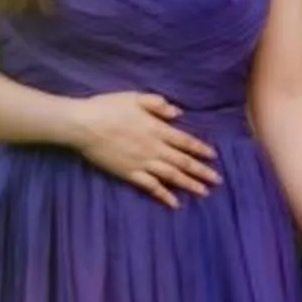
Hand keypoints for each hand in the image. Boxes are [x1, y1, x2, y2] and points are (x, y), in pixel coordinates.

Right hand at [67, 92, 219, 207]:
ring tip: (203, 192)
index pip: (184, 141)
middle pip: (182, 161)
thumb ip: (158, 104)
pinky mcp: (129, 174)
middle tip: (217, 181)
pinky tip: (174, 203)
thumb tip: (178, 113)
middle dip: (201, 171)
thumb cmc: (108, 107)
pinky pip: (151, 187)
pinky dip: (164, 195)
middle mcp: (153, 148)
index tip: (213, 157)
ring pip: (171, 176)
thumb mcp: (135, 97)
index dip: (200, 149)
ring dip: (189, 184)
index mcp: (156, 128)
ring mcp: (142, 163)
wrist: (83, 125)